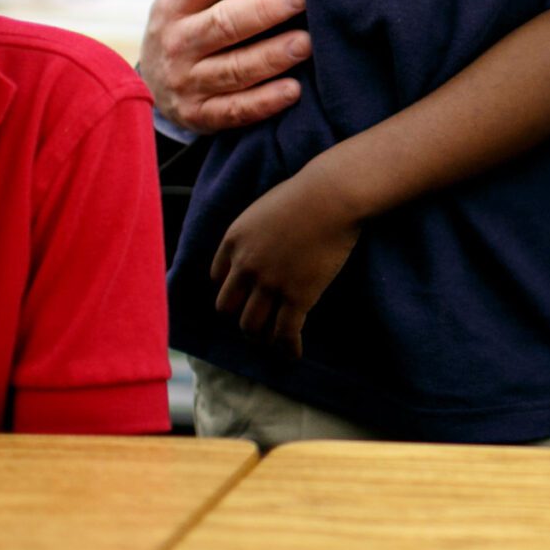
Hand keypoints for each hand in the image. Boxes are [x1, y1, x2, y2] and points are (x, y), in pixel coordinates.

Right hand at [141, 0, 312, 133]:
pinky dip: (264, 102)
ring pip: (232, 70)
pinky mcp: (204, 117)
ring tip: (307, 42)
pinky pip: (235, 112)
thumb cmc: (181, 22)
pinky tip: (295, 90)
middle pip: (221, 23)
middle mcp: (178, 43)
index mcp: (173, 3)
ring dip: (270, 57)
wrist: (151, 89)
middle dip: (262, 8)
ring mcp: (189, 83)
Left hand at [210, 157, 363, 357]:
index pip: (217, 277)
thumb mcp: (265, 208)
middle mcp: (245, 266)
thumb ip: (256, 231)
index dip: (230, 290)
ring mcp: (270, 284)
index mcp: (233, 240)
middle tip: (254, 323)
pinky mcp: (298, 297)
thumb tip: (264, 246)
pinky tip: (293, 355)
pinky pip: (285, 333)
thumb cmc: (306, 194)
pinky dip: (287, 348)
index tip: (241, 296)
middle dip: (239, 317)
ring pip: (251, 326)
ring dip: (260, 337)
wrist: (332, 197)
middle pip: (228, 308)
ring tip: (270, 340)